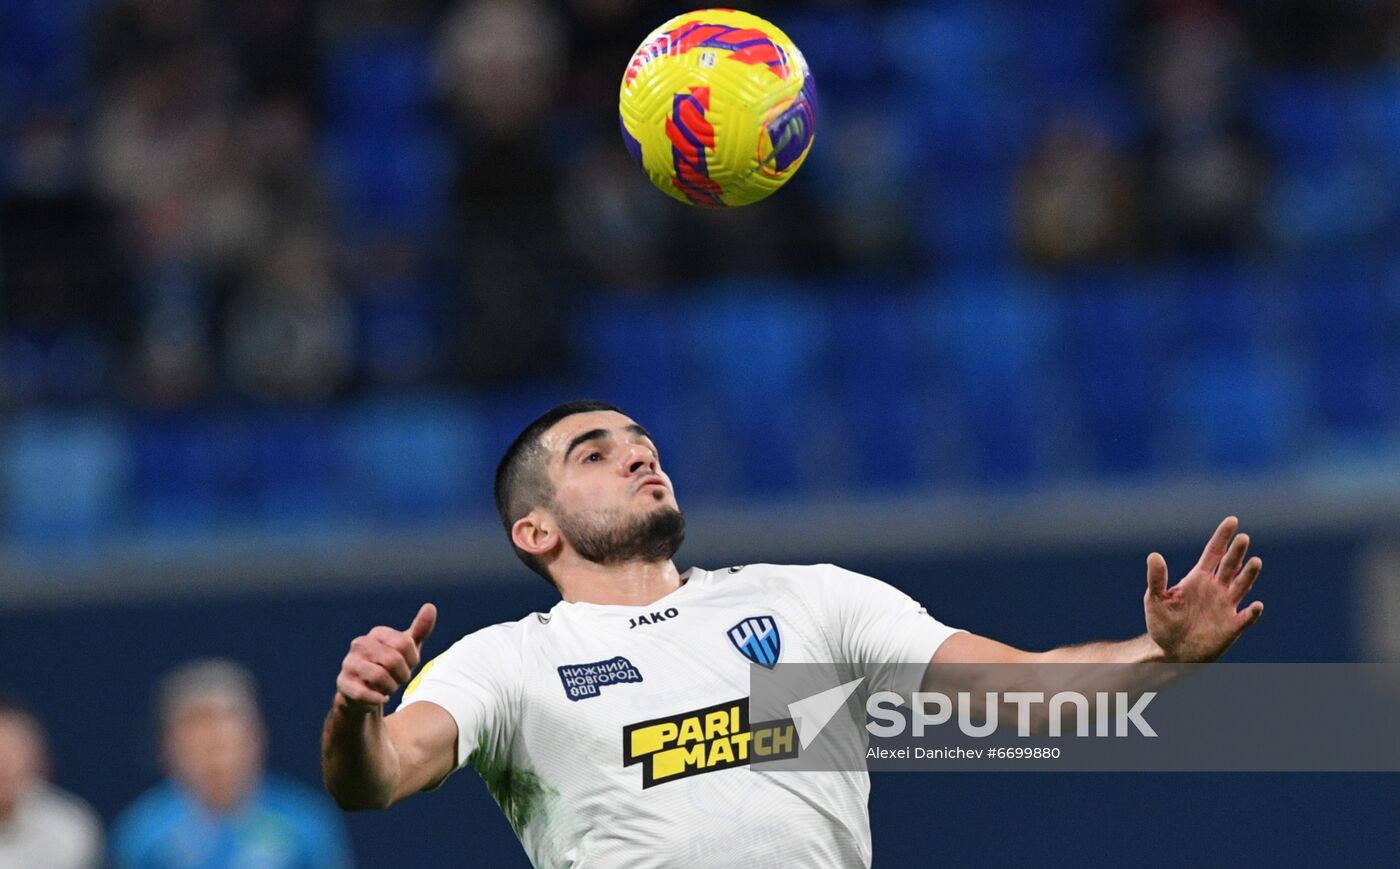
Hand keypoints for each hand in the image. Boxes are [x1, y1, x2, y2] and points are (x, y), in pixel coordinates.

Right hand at [336, 603, 436, 710]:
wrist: (365, 695)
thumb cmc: (390, 668)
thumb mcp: (407, 650)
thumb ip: (420, 629)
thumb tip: (430, 607)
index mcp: (377, 633)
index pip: (405, 643)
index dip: (412, 660)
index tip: (408, 666)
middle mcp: (360, 644)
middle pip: (393, 660)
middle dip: (402, 675)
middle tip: (398, 680)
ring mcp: (349, 663)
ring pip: (379, 676)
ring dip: (390, 687)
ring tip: (388, 688)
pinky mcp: (343, 683)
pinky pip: (364, 693)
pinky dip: (377, 699)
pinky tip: (380, 698)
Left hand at [1145, 517, 1262, 662]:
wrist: (1172, 652)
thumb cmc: (1163, 623)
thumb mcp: (1156, 599)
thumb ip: (1157, 579)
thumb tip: (1154, 555)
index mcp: (1198, 578)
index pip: (1214, 553)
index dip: (1223, 537)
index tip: (1233, 520)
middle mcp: (1216, 588)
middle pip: (1229, 565)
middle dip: (1236, 552)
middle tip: (1243, 538)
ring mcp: (1226, 606)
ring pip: (1242, 586)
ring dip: (1249, 575)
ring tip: (1255, 561)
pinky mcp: (1232, 626)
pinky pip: (1246, 617)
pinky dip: (1252, 612)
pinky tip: (1256, 605)